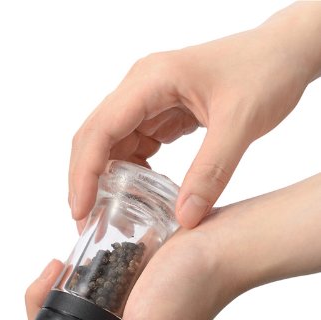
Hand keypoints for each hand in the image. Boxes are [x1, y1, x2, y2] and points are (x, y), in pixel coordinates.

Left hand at [17, 173, 320, 319]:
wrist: (217, 245)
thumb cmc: (189, 290)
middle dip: (45, 309)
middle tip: (50, 274)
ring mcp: (129, 316)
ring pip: (78, 310)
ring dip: (58, 290)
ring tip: (59, 264)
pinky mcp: (133, 291)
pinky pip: (96, 289)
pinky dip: (79, 277)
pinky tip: (74, 262)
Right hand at [68, 1, 320, 228]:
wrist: (284, 52)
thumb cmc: (266, 71)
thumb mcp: (241, 123)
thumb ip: (211, 173)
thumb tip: (185, 219)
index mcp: (151, 81)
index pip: (101, 130)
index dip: (84, 172)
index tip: (80, 210)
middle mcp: (140, 88)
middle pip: (94, 137)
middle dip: (86, 180)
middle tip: (86, 221)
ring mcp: (147, 100)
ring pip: (110, 144)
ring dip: (106, 179)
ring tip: (108, 214)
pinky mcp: (159, 113)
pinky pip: (133, 146)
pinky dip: (130, 172)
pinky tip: (138, 193)